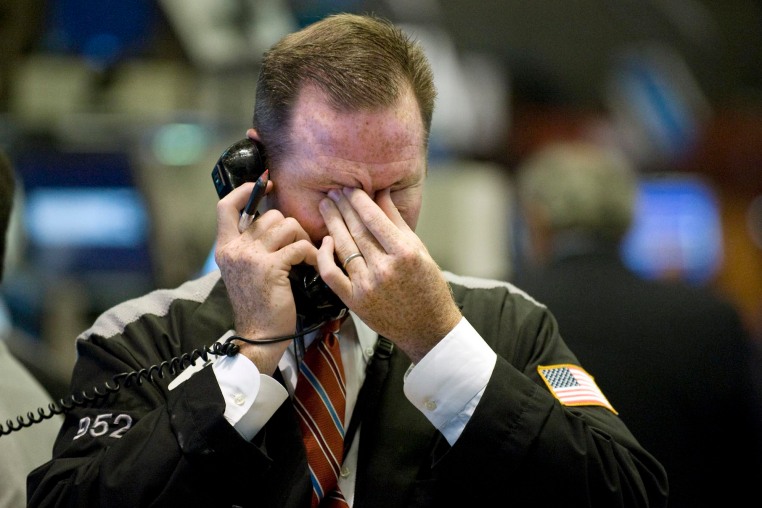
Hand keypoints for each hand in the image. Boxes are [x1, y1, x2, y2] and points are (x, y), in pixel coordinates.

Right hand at [215, 182, 317, 373]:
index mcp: (224, 248)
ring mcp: (251, 258)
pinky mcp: (271, 269)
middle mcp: (234, 249)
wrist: (259, 336)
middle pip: (268, 215)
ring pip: (286, 226)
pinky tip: (310, 264)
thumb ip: (250, 245)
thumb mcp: (244, 270)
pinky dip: (310, 253)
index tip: (266, 185)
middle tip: (297, 244)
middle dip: (289, 227)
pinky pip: (298, 246)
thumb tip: (270, 219)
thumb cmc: (258, 303)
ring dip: (302, 238)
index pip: (226, 206)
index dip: (246, 190)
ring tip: (304, 254)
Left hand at [317, 187, 461, 362]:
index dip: (358, 200)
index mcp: (404, 254)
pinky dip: (325, 256)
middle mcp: (384, 269)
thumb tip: (382, 193)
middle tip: (333, 192)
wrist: (427, 327)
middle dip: (342, 207)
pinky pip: (332, 274)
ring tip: (326, 208)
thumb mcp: (420, 249)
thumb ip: (397, 221)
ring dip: (332, 224)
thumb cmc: (428, 287)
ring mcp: (367, 286)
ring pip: (343, 247)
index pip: (374, 219)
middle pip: (356, 230)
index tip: (350, 188)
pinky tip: (325, 241)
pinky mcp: (354, 301)